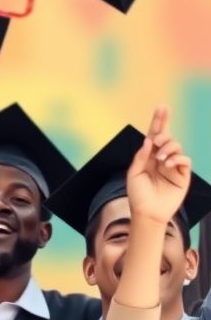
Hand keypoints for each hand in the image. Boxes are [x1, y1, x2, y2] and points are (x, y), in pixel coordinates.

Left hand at [126, 106, 190, 225]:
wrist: (147, 213)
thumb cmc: (138, 195)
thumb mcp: (134, 173)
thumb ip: (141, 156)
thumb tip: (149, 140)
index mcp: (148, 156)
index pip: (154, 135)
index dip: (159, 121)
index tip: (162, 107)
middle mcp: (162, 159)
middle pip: (167, 137)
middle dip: (163, 135)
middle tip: (156, 143)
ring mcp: (173, 166)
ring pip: (177, 146)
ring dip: (168, 148)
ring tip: (160, 159)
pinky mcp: (183, 175)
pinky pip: (185, 159)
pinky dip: (177, 158)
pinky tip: (167, 164)